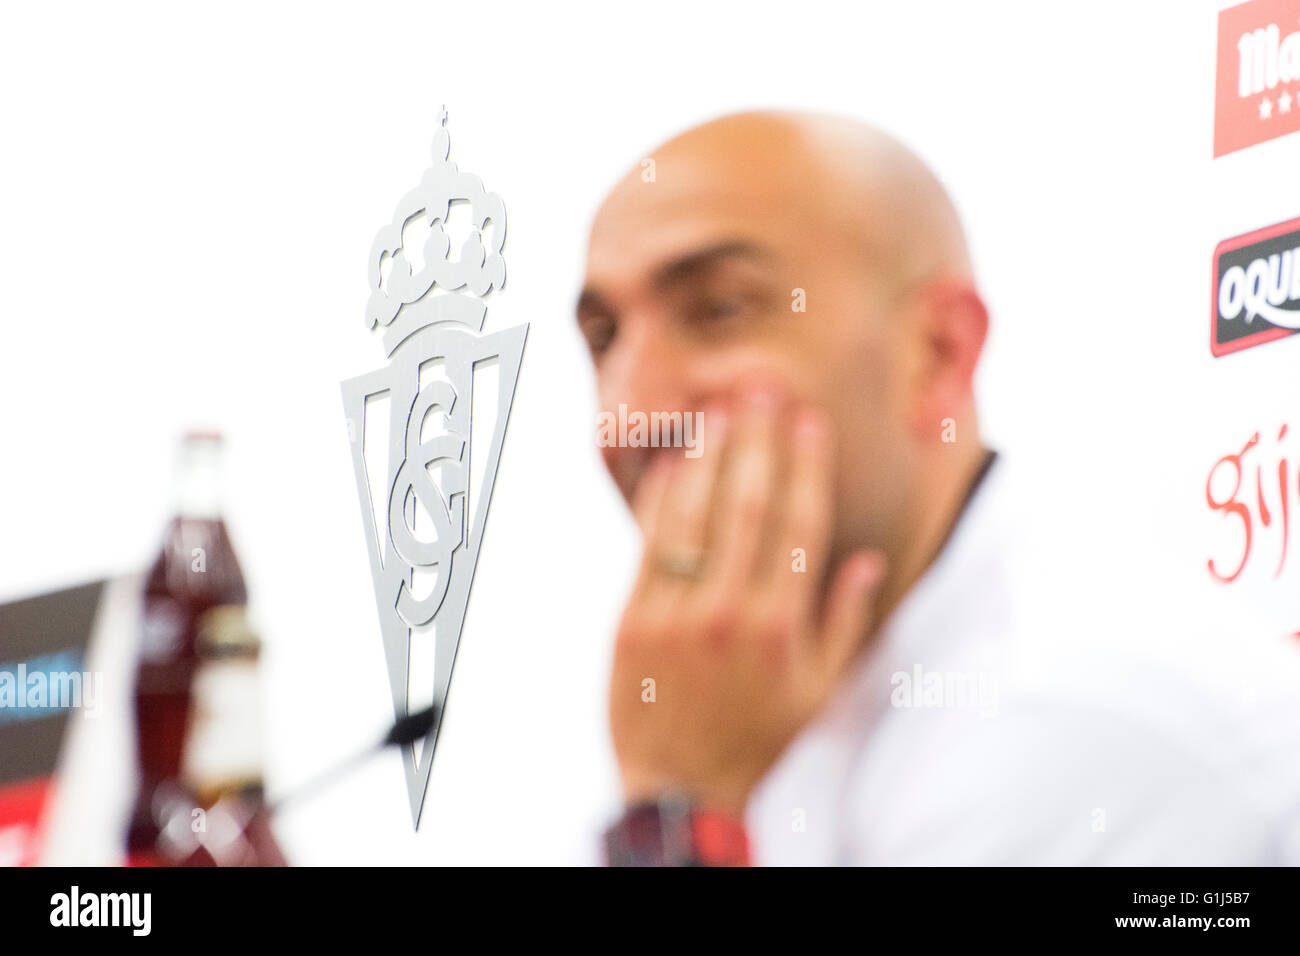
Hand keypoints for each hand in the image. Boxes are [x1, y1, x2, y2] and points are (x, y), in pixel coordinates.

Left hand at [608, 384, 885, 815]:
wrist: (682, 788)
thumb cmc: (757, 737)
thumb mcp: (819, 692)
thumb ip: (843, 622)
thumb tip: (865, 561)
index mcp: (783, 626)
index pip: (798, 525)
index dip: (805, 466)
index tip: (807, 421)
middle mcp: (730, 612)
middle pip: (747, 506)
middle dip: (757, 440)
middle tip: (761, 388)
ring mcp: (675, 615)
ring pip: (693, 517)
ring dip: (706, 457)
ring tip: (718, 411)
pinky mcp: (631, 622)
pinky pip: (648, 547)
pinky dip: (659, 502)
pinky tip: (670, 464)